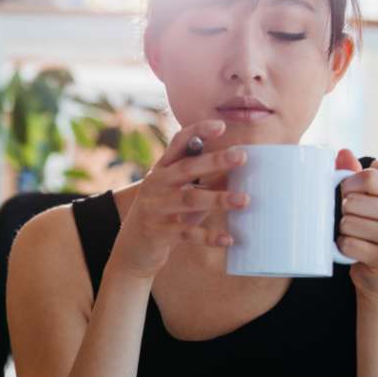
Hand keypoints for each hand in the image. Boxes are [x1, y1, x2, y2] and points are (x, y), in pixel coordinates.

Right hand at [108, 119, 250, 279]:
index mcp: (161, 170)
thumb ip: (202, 182)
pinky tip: (228, 239)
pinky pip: (188, 234)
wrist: (132, 250)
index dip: (198, 132)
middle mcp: (155, 185)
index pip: (178, 144)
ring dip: (218, 199)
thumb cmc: (164, 216)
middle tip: (241, 155)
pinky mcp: (159, 233)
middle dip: (214, 161)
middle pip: (186, 168)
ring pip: (189, 200)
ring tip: (245, 200)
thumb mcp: (178, 194)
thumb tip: (238, 169)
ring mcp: (155, 209)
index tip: (221, 126)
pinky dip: (209, 237)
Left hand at [336, 149, 377, 299]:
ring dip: (343, 233)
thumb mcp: (370, 205)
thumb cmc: (372, 237)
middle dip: (344, 214)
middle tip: (356, 227)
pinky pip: (348, 244)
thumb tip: (342, 151)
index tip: (347, 198)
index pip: (367, 177)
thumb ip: (357, 178)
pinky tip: (355, 253)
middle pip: (353, 201)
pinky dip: (343, 249)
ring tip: (357, 240)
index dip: (347, 187)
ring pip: (347, 223)